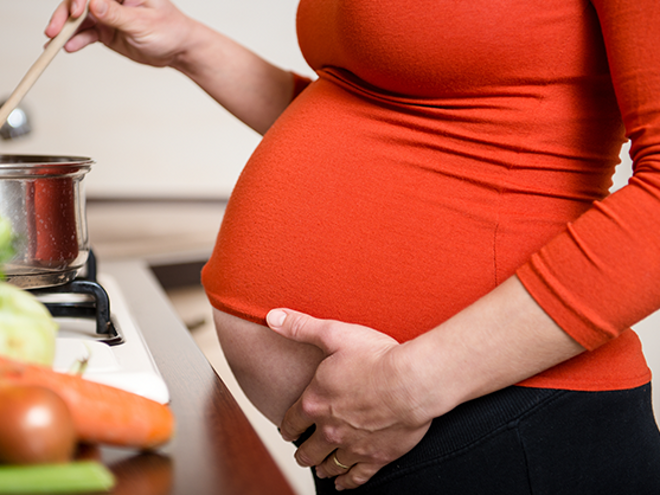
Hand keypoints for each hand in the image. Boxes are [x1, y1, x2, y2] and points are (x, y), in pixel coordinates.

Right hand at [44, 0, 195, 67]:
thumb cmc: (170, 30)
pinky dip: (76, 41)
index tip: (78, 13)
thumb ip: (118, 15)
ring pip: (79, 18)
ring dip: (66, 30)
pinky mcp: (106, 30)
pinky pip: (86, 34)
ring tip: (54, 42)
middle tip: (54, 30)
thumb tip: (94, 4)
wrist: (179, 49)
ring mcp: (106, 14)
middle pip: (79, 2)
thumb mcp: (144, 23)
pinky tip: (69, 48)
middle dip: (65, 14)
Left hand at [266, 309, 432, 490]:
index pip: (290, 422)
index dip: (286, 427)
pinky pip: (357, 477)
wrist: (412, 381)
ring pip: (330, 465)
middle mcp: (329, 430)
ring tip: (320, 465)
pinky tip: (343, 483)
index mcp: (314, 403)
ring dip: (322, 465)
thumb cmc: (375, 356)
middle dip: (302, 450)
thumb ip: (300, 327)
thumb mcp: (334, 334)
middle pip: (307, 449)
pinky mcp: (376, 457)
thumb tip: (272, 317)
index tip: (287, 429)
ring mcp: (352, 446)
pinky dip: (347, 482)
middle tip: (303, 449)